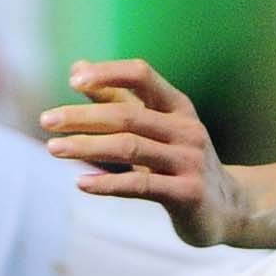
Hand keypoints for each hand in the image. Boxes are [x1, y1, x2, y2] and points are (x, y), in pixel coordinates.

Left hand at [41, 60, 249, 246]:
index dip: (108, 73)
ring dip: (86, 147)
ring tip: (53, 148)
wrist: (229, 209)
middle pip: (127, 115)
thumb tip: (78, 66)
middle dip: (83, 116)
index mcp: (178, 106)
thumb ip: (118, 98)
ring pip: (130, 148)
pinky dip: (107, 184)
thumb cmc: (181, 161)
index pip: (143, 75)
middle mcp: (186, 129)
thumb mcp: (157, 126)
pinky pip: (141, 185)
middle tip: (46, 120)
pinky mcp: (187, 194)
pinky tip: (80, 183)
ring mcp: (189, 162)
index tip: (73, 80)